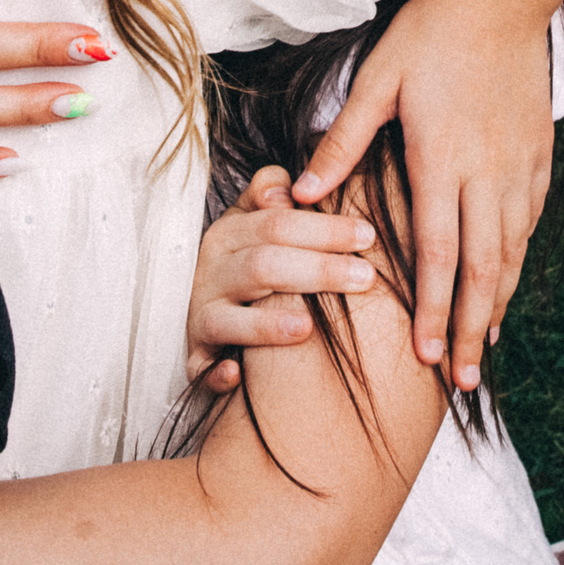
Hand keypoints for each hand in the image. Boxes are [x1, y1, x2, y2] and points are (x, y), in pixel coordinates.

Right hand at [185, 166, 378, 393]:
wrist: (197, 306)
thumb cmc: (243, 259)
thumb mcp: (250, 220)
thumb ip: (270, 193)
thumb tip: (290, 188)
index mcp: (229, 235)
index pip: (276, 224)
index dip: (323, 229)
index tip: (368, 236)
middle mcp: (211, 274)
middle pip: (262, 266)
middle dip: (316, 270)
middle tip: (366, 277)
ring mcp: (201, 317)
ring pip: (227, 319)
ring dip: (266, 324)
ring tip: (308, 326)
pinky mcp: (195, 358)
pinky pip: (200, 369)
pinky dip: (215, 374)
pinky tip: (237, 376)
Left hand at [288, 0, 551, 391]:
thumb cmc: (429, 34)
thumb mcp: (376, 81)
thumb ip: (343, 141)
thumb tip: (303, 192)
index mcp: (440, 160)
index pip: (437, 253)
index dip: (434, 310)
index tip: (427, 356)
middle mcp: (486, 172)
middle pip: (483, 269)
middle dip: (471, 329)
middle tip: (462, 381)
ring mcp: (519, 164)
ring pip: (513, 250)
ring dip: (499, 303)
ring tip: (486, 347)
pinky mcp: (538, 152)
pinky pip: (530, 219)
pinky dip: (519, 258)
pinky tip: (509, 281)